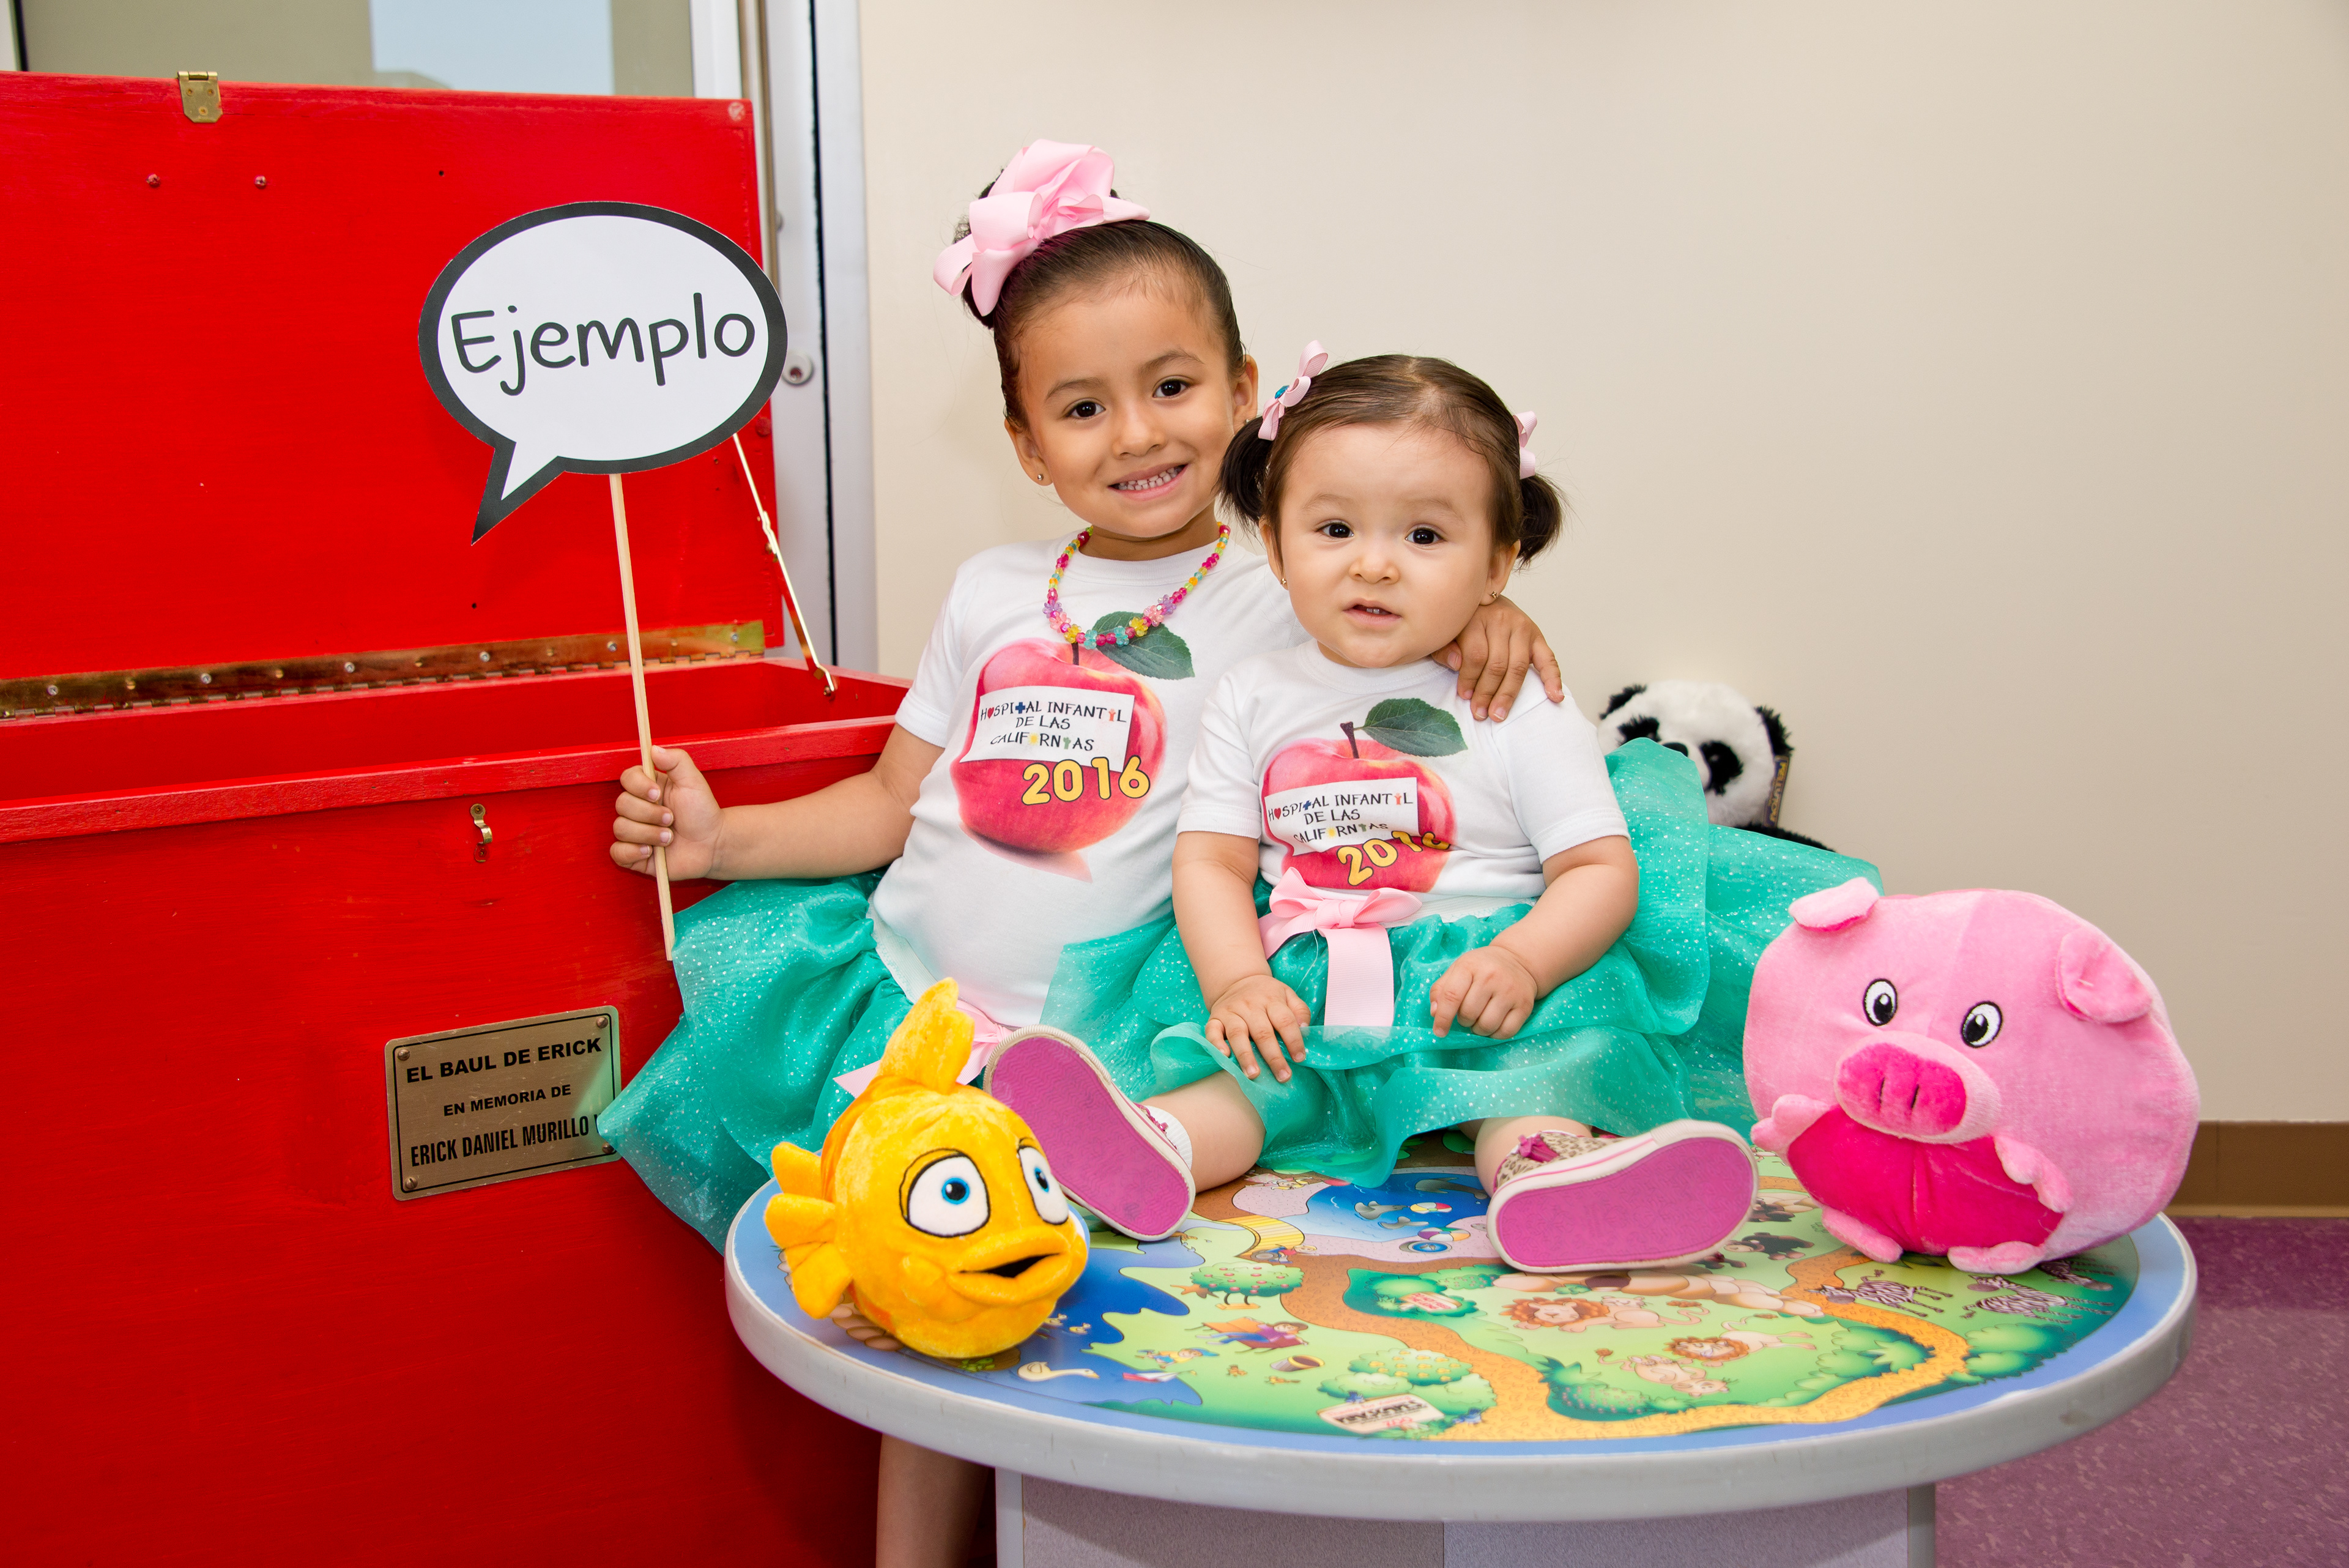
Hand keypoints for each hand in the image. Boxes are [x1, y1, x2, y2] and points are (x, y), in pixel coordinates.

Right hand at [611, 745, 722, 878]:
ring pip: (620, 829)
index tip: (658, 794)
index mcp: (648, 788)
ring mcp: (634, 831)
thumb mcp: (693, 781)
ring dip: (648, 834)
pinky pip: (617, 852)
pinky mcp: (633, 854)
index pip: (627, 779)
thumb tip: (653, 749)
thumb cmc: (702, 811)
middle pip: (622, 804)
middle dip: (649, 814)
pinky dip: (632, 852)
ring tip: (670, 838)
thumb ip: (676, 760)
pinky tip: (651, 852)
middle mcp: (637, 808)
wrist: (712, 844)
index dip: (638, 786)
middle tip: (671, 819)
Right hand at [1204, 974, 1310, 1082]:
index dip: (1293, 1040)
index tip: (1299, 1058)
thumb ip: (1300, 1010)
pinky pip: (1212, 1031)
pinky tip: (1224, 1056)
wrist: (1237, 980)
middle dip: (1273, 1057)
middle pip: (1262, 1032)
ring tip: (1254, 1074)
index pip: (1284, 1021)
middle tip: (1282, 1076)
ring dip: (1246, 1055)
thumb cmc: (1266, 993)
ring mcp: (1231, 1012)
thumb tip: (1305, 1029)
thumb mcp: (1288, 994)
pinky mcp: (1215, 1018)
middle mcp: (1250, 1005)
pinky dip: (1216, 1044)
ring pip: (1238, 1034)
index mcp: (1271, 999)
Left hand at [1430, 945, 1538, 1038]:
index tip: (1439, 1031)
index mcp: (1470, 966)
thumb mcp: (1457, 969)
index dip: (1443, 1018)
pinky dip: (1495, 1035)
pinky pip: (1506, 1032)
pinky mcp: (1525, 1005)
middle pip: (1469, 1014)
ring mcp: (1510, 991)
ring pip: (1487, 1026)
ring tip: (1479, 1019)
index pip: (1452, 996)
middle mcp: (1492, 977)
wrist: (1518, 960)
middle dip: (1463, 1020)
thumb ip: (1441, 990)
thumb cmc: (1481, 967)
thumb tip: (1435, 1013)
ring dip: (1478, 1030)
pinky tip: (1493, 1024)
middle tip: (1467, 1014)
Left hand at [1439, 595, 1563, 721]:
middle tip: (1480, 713)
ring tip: (1499, 714)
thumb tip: (1457, 665)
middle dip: (1487, 693)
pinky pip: (1548, 658)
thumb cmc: (1461, 620)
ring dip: (1508, 694)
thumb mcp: (1445, 632)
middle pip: (1498, 664)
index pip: (1476, 655)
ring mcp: (1522, 627)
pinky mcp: (1536, 635)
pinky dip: (1552, 678)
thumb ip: (1446, 648)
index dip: (1469, 679)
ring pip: (1518, 666)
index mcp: (1477, 617)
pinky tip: (1555, 696)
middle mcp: (1502, 620)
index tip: (1464, 696)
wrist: (1481, 596)